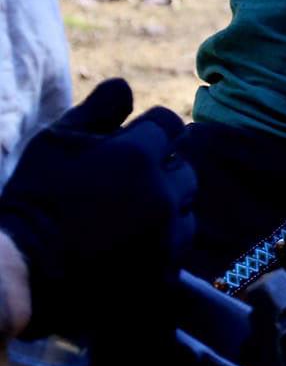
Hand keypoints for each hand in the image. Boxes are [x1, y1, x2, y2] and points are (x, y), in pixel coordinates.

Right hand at [0, 78, 194, 338]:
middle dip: (160, 170)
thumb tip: (128, 88)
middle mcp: (161, 196)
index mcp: (138, 157)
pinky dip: (162, 245)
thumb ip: (98, 109)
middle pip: (183, 167)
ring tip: (128, 219)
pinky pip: (178, 250)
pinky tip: (130, 247)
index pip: (169, 123)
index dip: (147, 132)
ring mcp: (164, 240)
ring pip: (186, 209)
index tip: (126, 149)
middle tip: (124, 187)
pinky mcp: (161, 277)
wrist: (20, 276)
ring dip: (166, 208)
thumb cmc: (34, 201)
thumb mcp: (55, 142)